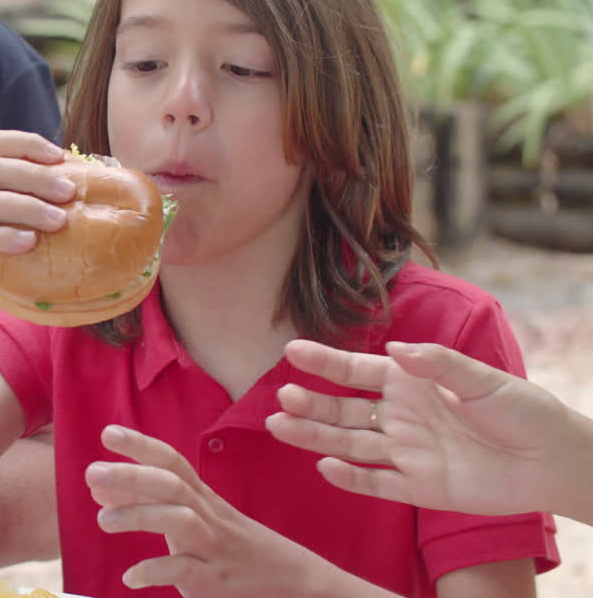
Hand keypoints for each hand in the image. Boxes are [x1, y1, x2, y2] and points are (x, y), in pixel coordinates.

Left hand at [86, 425, 336, 596]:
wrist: (299, 585)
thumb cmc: (237, 549)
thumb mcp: (199, 520)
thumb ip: (153, 503)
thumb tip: (104, 486)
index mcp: (205, 499)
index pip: (173, 462)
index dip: (141, 445)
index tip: (108, 433)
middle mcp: (211, 517)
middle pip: (173, 485)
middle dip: (132, 474)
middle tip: (91, 472)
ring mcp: (216, 548)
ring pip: (180, 520)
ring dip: (139, 515)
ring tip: (103, 520)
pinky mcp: (218, 582)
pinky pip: (186, 570)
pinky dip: (155, 570)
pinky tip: (131, 576)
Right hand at [266, 339, 569, 516]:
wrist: (553, 460)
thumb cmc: (522, 410)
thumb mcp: (482, 379)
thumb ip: (438, 364)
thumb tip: (396, 348)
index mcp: (411, 384)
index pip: (358, 371)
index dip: (325, 361)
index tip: (292, 350)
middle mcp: (401, 417)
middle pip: (345, 410)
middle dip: (312, 404)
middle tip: (283, 397)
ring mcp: (406, 452)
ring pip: (350, 445)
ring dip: (316, 436)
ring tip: (281, 427)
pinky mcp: (418, 486)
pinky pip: (376, 483)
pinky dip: (350, 479)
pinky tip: (324, 467)